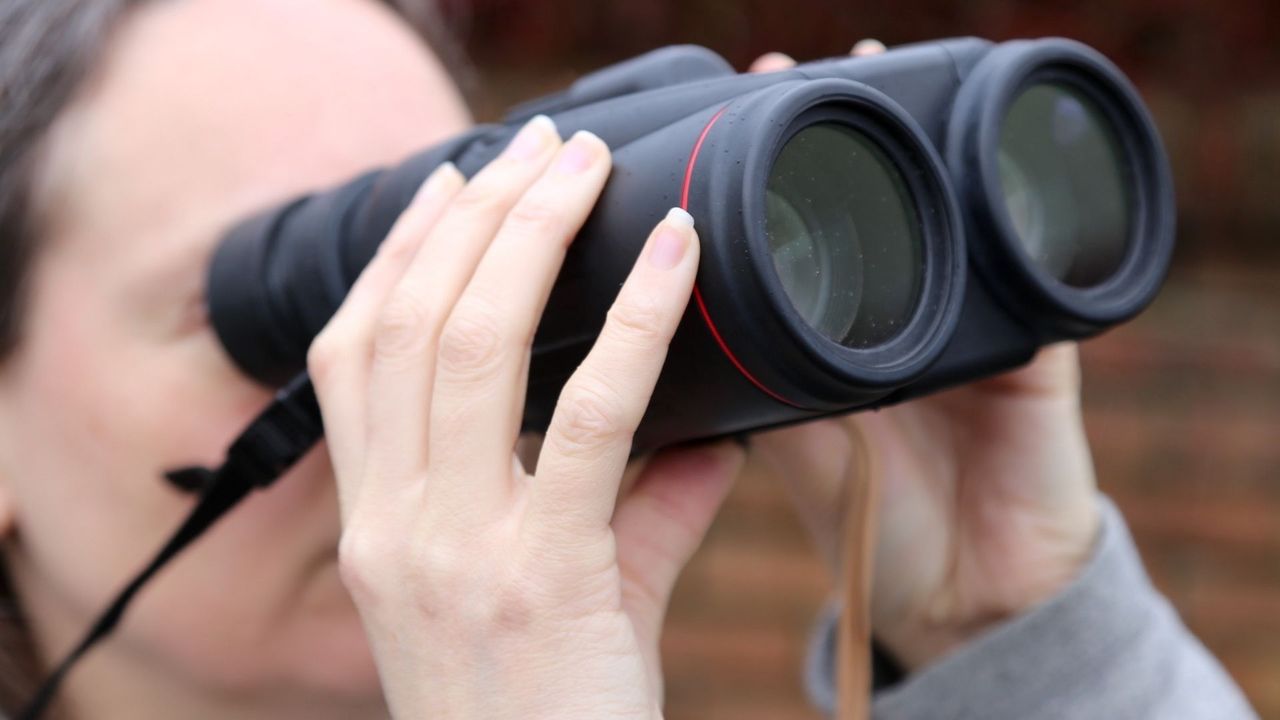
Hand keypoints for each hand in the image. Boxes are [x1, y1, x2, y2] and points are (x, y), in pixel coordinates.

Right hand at [308, 116, 743, 718]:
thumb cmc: (548, 711)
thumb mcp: (566, 596)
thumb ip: (634, 504)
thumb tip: (714, 424)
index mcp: (375, 524)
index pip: (350, 355)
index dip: (395, 254)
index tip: (448, 182)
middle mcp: (392, 527)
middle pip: (410, 325)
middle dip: (471, 215)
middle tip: (536, 144)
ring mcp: (454, 551)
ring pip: (471, 348)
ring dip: (529, 237)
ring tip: (580, 166)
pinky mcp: (541, 576)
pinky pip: (587, 419)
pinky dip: (633, 323)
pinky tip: (669, 251)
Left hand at [746, 45, 1100, 671]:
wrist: (972, 598)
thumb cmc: (877, 528)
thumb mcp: (800, 457)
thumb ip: (750, 405)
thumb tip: (674, 348)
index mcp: (835, 341)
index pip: (801, 241)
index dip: (765, 177)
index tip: (732, 111)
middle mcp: (900, 320)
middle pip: (875, 204)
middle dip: (839, 132)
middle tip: (795, 66)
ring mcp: (968, 330)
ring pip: (946, 217)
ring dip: (917, 146)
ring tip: (875, 72)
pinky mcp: (1034, 357)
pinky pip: (1028, 281)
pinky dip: (1012, 226)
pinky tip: (987, 170)